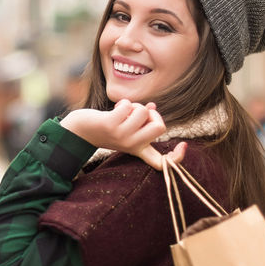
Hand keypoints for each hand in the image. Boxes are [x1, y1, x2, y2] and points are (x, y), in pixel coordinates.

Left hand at [61, 100, 184, 169]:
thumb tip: (152, 107)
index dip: (177, 157)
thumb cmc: (107, 127)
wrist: (81, 130)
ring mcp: (122, 137)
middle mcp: (133, 146)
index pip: (162, 163)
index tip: (184, 146)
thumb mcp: (127, 127)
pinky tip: (115, 110)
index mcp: (139, 150)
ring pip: (144, 112)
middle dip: (152, 114)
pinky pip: (129, 105)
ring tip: (123, 112)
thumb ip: (143, 119)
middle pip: (160, 127)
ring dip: (135, 106)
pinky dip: (124, 103)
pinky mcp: (111, 126)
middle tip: (138, 115)